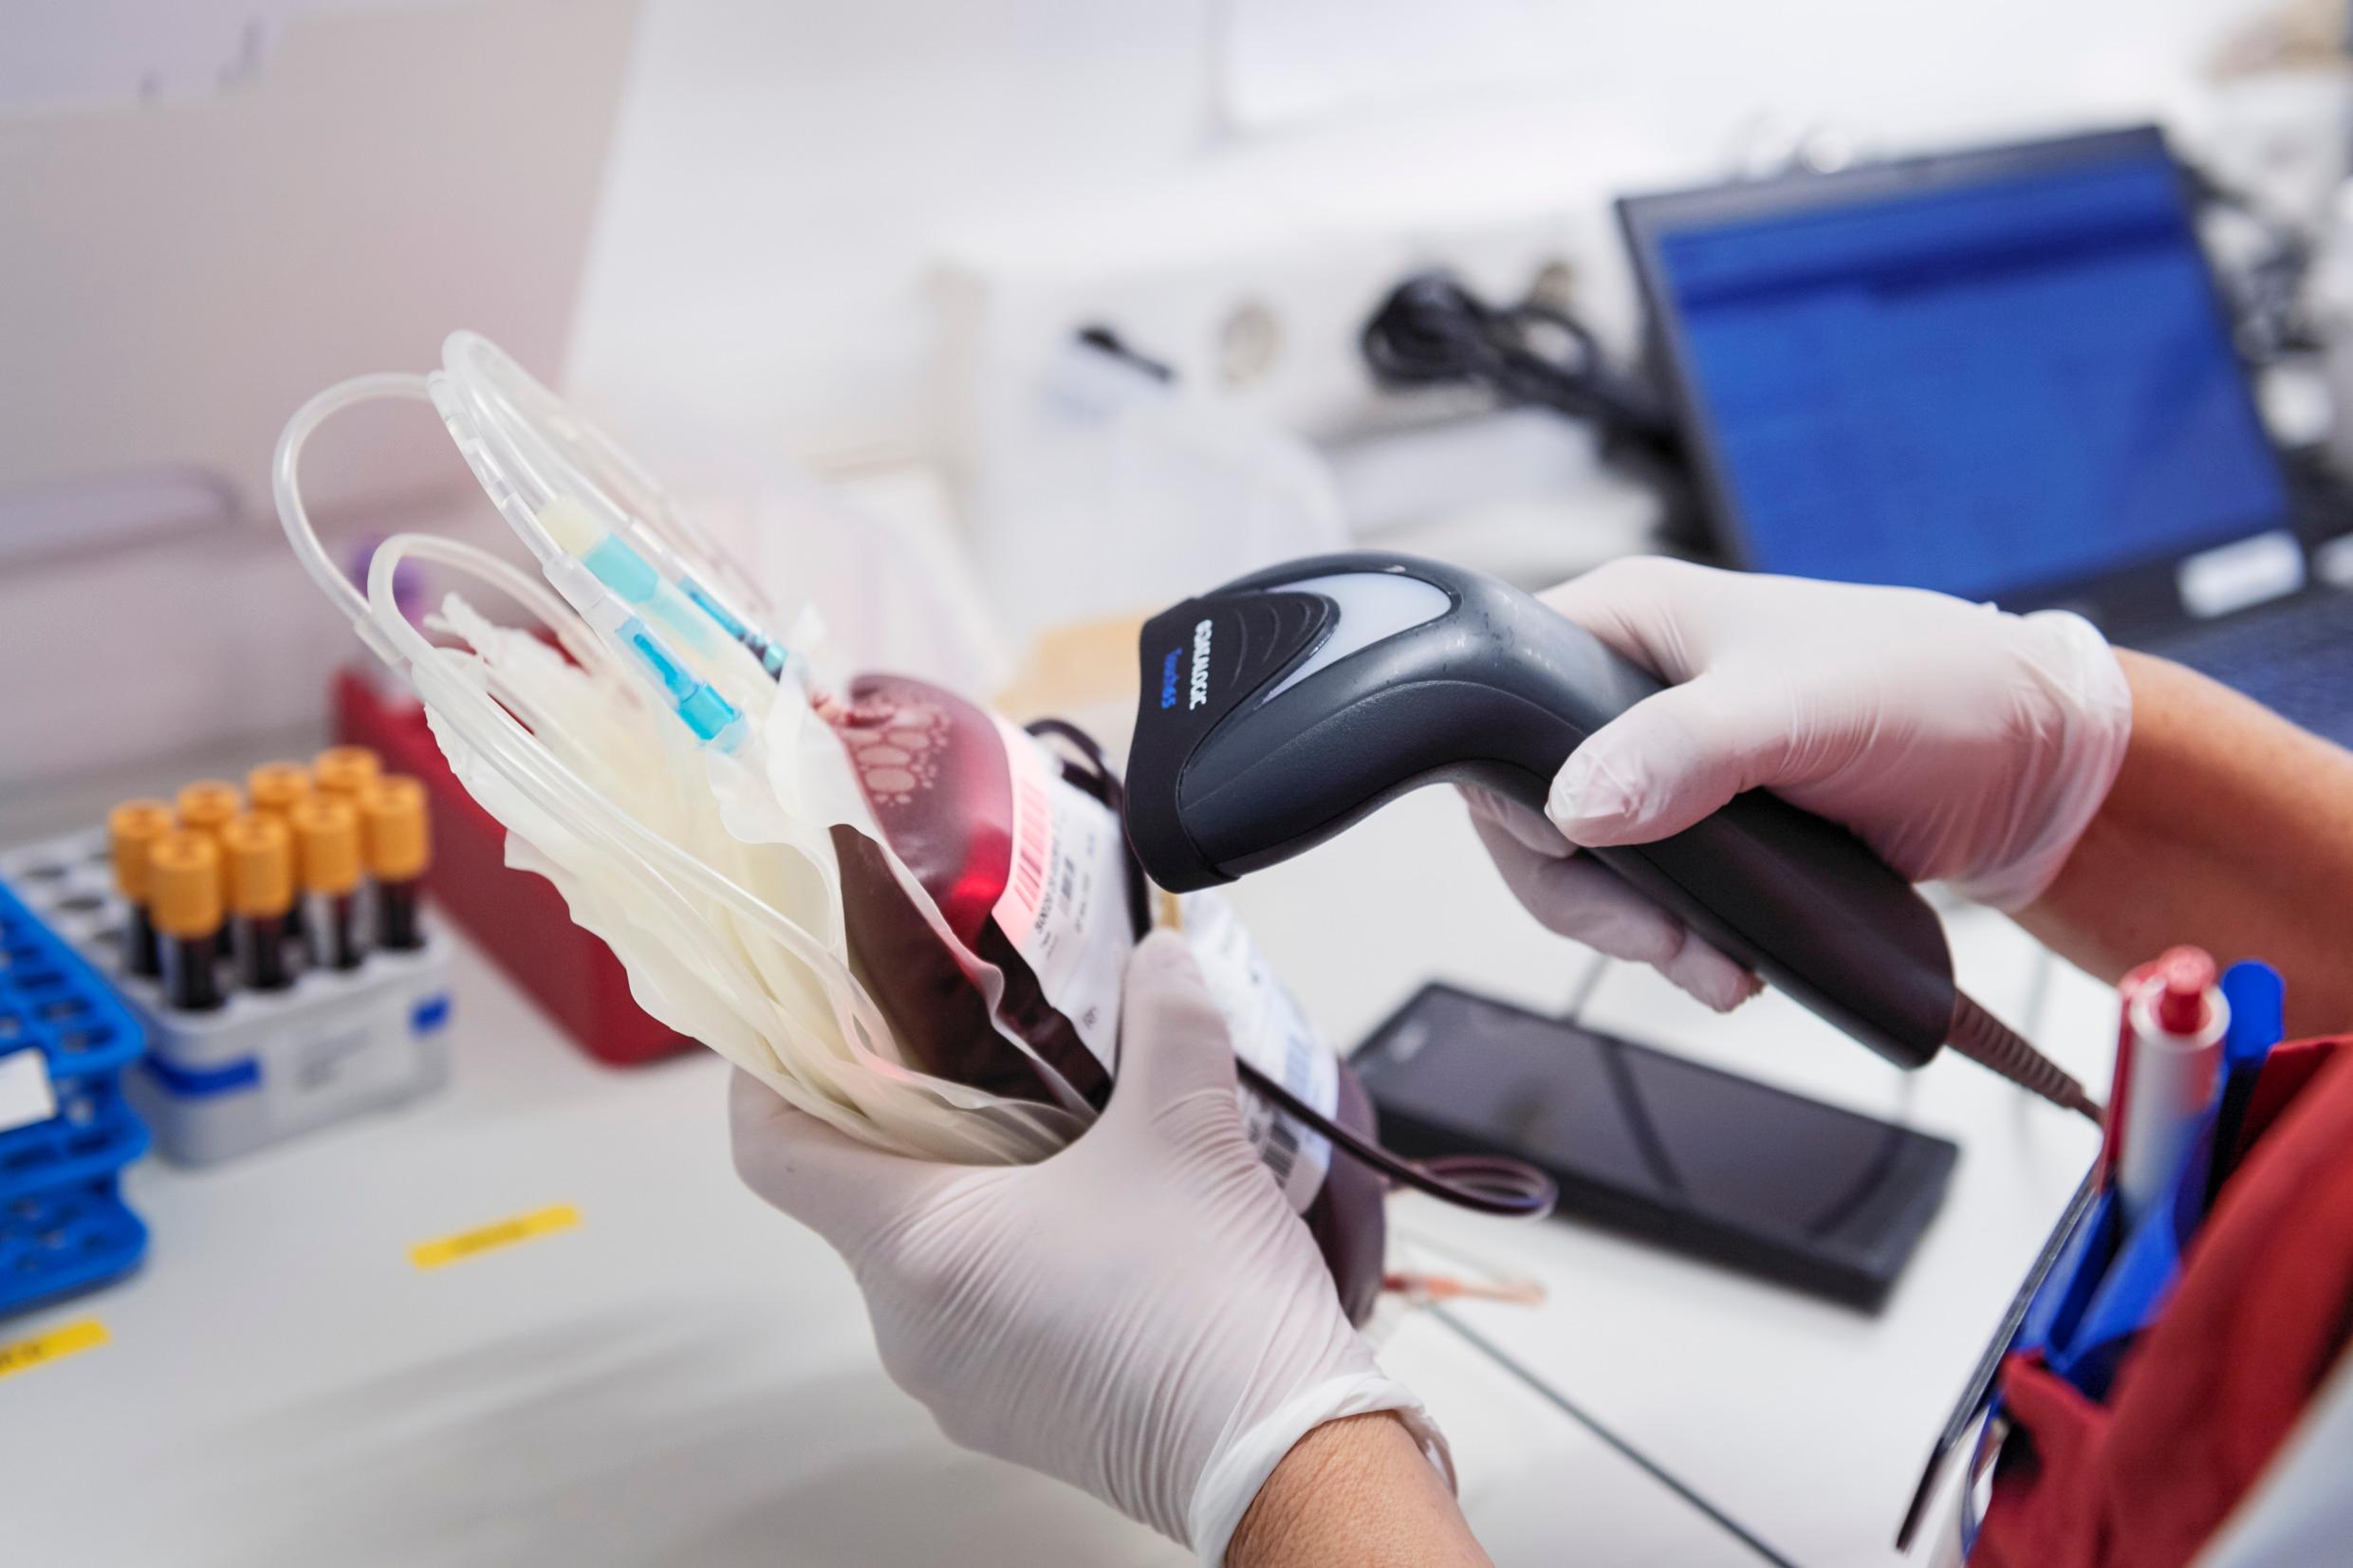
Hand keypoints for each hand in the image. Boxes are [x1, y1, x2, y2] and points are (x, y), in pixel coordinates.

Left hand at [730, 931, 1447, 1562]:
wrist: (1286, 1456)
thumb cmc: (1210, 1307)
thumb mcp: (1189, 1126)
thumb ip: (1165, 1015)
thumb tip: (1159, 956)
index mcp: (916, 1246)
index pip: (774, 1148)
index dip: (769, 1066)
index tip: (804, 1010)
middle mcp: (910, 1325)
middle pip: (854, 1190)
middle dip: (902, 1105)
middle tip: (962, 1034)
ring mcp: (958, 1380)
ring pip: (922, 1249)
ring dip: (967, 1176)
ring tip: (1045, 1110)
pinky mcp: (1014, 1410)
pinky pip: (975, 1305)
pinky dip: (1007, 1243)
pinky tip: (1090, 1200)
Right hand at [1469, 557, 2132, 1009]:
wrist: (2035, 771)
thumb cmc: (1936, 691)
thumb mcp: (1800, 710)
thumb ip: (1683, 749)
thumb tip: (1579, 807)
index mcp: (1624, 624)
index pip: (1495, 710)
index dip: (1518, 801)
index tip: (1584, 859)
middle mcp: (1627, 689)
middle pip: (1529, 812)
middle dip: (1587, 899)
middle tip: (1660, 942)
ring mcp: (1662, 761)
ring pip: (1583, 869)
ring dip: (1636, 937)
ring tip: (1713, 968)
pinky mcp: (1702, 825)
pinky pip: (1643, 898)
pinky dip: (1675, 946)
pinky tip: (1729, 963)